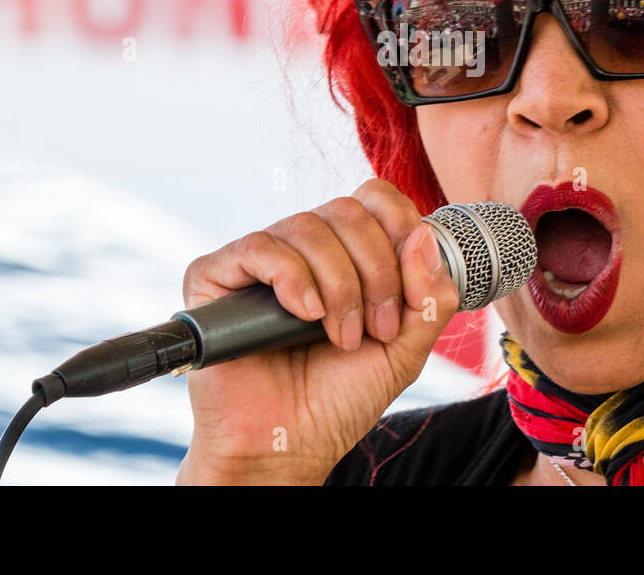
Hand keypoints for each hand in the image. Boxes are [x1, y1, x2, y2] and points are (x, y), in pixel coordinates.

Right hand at [175, 178, 459, 484]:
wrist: (288, 445)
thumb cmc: (339, 397)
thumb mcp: (406, 348)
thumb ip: (428, 296)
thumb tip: (422, 234)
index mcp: (347, 251)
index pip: (375, 198)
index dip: (400, 225)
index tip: (410, 285)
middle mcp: (303, 246)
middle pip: (348, 211)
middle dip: (376, 271)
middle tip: (376, 330)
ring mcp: (260, 259)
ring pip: (308, 227)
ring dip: (338, 286)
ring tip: (340, 338)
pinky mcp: (216, 276)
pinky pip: (259, 247)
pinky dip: (291, 277)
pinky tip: (303, 315)